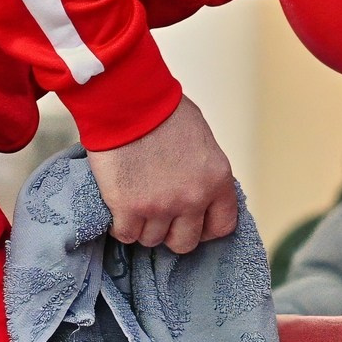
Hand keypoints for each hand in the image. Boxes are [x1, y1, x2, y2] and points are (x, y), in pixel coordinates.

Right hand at [86, 97, 236, 255]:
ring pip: (152, 240)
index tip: (191, 220)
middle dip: (172, 231)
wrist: (127, 99)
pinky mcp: (128, 208)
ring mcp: (160, 206)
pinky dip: (121, 225)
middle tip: (159, 212)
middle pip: (185, 242)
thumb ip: (203, 170)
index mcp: (217, 179)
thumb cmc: (162, 109)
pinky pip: (126, 234)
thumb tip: (198, 186)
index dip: (205, 227)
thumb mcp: (201, 138)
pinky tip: (119, 207)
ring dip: (144, 225)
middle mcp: (193, 198)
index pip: (222, 226)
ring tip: (136, 201)